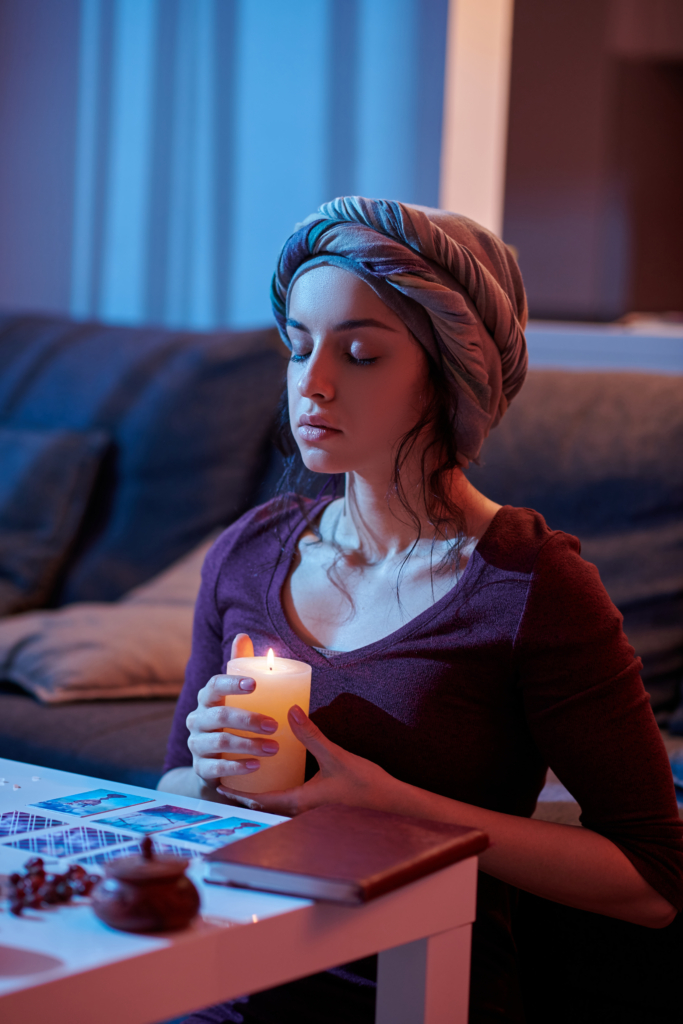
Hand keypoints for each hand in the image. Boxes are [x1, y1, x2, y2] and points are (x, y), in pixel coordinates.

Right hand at [186, 633, 279, 790]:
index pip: (214, 686)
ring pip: (219, 744)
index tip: (255, 684)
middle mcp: (197, 720)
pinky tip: (256, 766)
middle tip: (274, 725)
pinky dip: (236, 767)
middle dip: (248, 719)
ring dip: (248, 745)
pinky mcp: (200, 770)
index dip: (232, 683)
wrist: (214, 765)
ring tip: (274, 748)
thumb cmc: (230, 722)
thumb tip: (242, 634)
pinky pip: (215, 770)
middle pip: (218, 716)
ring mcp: (196, 746)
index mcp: (207, 699)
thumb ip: (241, 666)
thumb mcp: (236, 696)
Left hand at [217, 704, 399, 815]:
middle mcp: (302, 813)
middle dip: (246, 794)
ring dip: (264, 793)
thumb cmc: (367, 788)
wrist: (395, 808)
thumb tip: (291, 710)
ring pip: (279, 806)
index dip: (238, 793)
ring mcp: (313, 814)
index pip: (259, 802)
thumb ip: (312, 735)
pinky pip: (294, 803)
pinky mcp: (324, 809)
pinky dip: (282, 792)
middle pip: (265, 806)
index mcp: (300, 803)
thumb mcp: (337, 758)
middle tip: (229, 777)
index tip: (220, 782)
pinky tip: (286, 777)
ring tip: (252, 776)